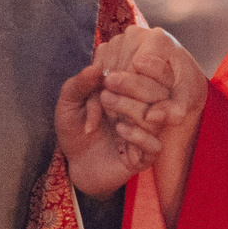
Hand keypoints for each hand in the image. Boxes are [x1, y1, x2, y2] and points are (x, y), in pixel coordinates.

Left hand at [57, 28, 203, 195]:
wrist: (75, 163)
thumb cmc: (74, 128)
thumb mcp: (69, 102)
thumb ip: (80, 84)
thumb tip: (95, 67)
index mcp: (133, 93)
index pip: (149, 75)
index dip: (139, 67)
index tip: (116, 65)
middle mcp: (145, 110)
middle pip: (158, 93)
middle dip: (135, 84)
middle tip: (110, 82)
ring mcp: (147, 133)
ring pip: (155, 117)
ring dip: (132, 107)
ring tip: (107, 102)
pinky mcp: (145, 156)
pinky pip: (154, 144)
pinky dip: (138, 135)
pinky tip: (120, 129)